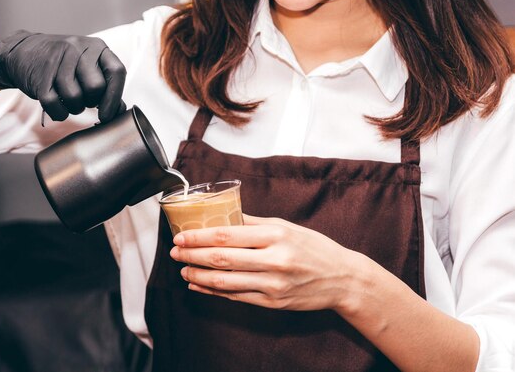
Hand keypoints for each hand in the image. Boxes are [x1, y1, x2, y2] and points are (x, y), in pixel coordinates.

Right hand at [0, 30, 125, 121]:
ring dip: (74, 108)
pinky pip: (55, 106)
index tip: (109, 114)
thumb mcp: (88, 65)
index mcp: (96, 47)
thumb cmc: (63, 63)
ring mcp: (57, 61)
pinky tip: (57, 106)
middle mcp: (78, 49)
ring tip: (69, 100)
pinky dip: (59, 113)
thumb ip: (106, 84)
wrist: (23, 52)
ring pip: (75, 98)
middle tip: (84, 99)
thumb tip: (120, 110)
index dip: (115, 97)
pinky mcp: (40, 77)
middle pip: (95, 88)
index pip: (116, 72)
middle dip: (92, 102)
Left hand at [170, 214, 369, 312]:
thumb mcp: (286, 226)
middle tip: (175, 253)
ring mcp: (272, 284)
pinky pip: (236, 297)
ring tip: (183, 271)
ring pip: (225, 281)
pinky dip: (214, 292)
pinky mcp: (272, 302)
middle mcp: (273, 260)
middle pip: (222, 258)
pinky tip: (200, 286)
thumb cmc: (313, 248)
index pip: (228, 234)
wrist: (342, 279)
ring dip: (198, 276)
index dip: (199, 236)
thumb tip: (223, 214)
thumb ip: (254, 222)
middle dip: (192, 256)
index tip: (181, 236)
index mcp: (275, 235)